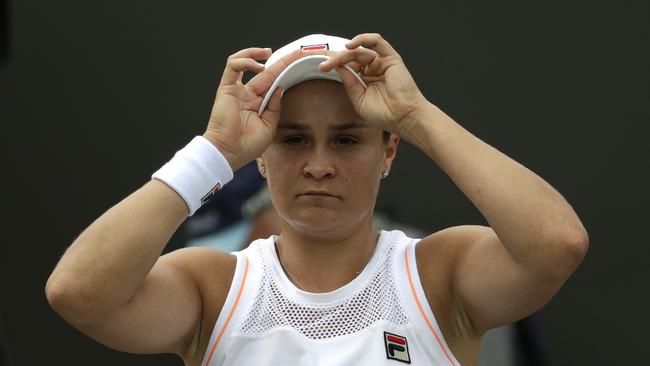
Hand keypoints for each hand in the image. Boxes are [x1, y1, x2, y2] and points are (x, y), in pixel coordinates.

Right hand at [203, 47, 303, 169]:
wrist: (229, 152)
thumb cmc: (247, 145)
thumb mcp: (269, 126)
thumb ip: (275, 107)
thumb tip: (280, 88)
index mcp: (257, 103)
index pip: (274, 82)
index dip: (286, 72)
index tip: (300, 63)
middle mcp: (247, 94)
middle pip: (265, 72)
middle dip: (281, 61)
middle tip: (297, 52)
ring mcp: (236, 90)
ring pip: (244, 63)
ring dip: (255, 54)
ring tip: (269, 53)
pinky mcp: (226, 88)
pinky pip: (232, 67)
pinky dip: (245, 61)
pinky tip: (258, 65)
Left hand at [319, 33, 429, 133]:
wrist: (403, 117)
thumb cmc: (385, 114)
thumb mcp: (359, 100)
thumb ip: (350, 83)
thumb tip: (338, 68)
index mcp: (366, 80)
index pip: (348, 67)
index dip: (334, 65)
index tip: (320, 67)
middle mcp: (373, 70)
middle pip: (351, 58)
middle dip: (335, 60)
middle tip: (323, 65)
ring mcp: (382, 63)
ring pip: (360, 51)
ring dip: (344, 55)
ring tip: (333, 62)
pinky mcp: (391, 58)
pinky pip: (376, 41)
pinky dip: (363, 39)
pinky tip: (350, 46)